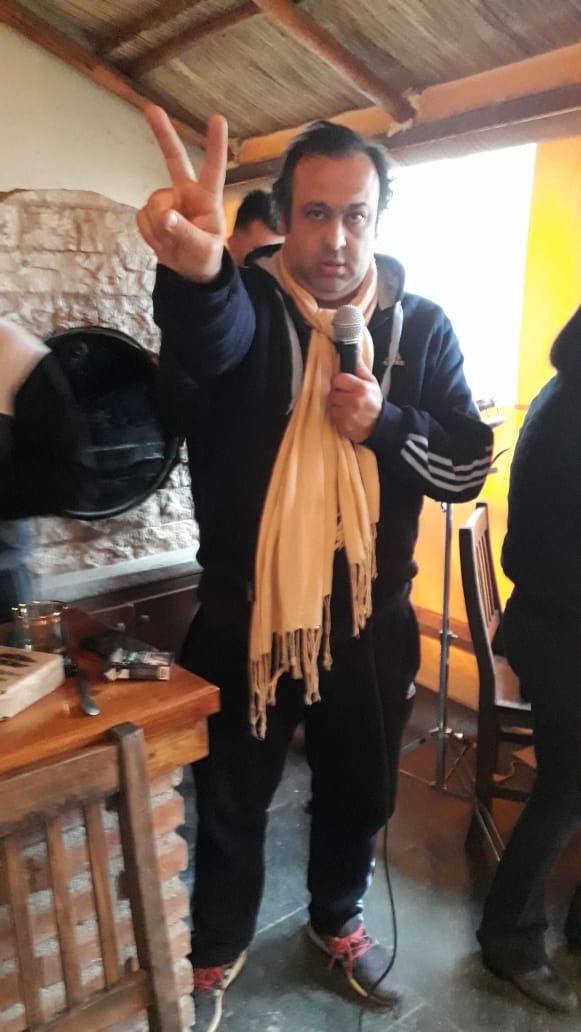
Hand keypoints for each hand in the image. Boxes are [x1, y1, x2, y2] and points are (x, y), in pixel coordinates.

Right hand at [137, 105, 227, 282]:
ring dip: (158, 228)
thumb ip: (185, 233)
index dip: (216, 145)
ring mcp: (167, 201)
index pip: (213, 169)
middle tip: (152, 109)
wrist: (189, 271)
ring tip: (172, 243)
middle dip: (163, 134)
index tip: (218, 119)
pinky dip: (148, 233)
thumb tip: (165, 216)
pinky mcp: (151, 211)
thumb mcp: (202, 250)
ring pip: (153, 204)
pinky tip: (161, 240)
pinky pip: (142, 218)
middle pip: (174, 159)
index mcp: (207, 198)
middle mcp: (186, 193)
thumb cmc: (204, 257)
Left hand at [329, 358, 382, 442]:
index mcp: (360, 388)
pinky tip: (346, 416)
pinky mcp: (343, 426)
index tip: (344, 385)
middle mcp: (353, 401)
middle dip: (338, 394)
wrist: (380, 425)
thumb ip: (360, 369)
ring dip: (336, 406)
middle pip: (333, 393)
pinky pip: (332, 418)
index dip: (340, 382)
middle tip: (347, 398)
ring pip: (331, 405)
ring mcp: (348, 415)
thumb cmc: (374, 402)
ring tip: (347, 407)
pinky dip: (337, 417)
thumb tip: (354, 354)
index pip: (338, 379)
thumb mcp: (372, 383)